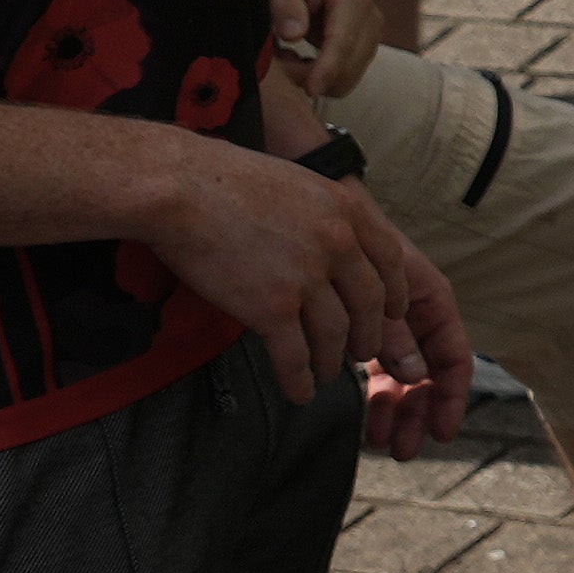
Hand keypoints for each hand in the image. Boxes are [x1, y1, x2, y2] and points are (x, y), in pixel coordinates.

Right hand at [133, 143, 467, 436]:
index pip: (392, 262)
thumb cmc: (225, 180)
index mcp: (348, 210)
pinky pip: (296, 357)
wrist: (178, 188)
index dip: (395, 294)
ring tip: (326, 372)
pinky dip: (300, 380)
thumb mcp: (297, 184)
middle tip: (362, 352)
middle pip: (369, 305)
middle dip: (368, 335)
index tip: (393, 314)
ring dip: (332, 361)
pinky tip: (300, 392)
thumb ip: (325, 215)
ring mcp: (307, 279)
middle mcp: (338, 245)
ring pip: (335, 336)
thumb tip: (337, 240)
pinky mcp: (272, 309)